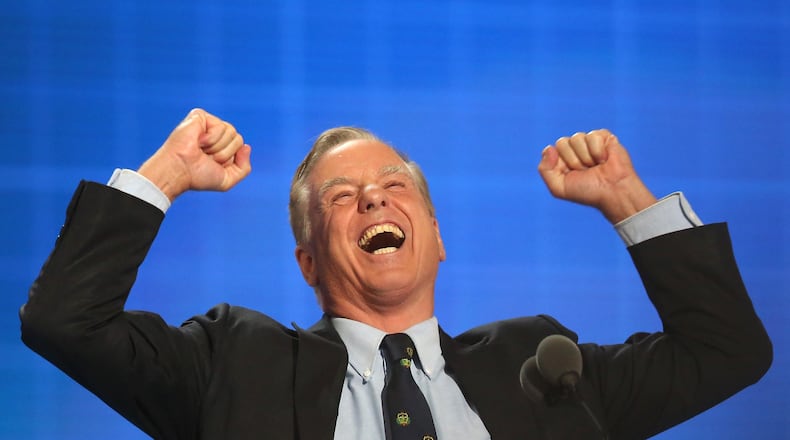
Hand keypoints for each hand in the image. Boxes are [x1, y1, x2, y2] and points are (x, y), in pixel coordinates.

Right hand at [138, 108, 251, 200]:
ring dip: (217, 147)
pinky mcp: (200, 116)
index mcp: (221, 146)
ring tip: (202, 150)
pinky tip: (198, 141)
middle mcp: (215, 133)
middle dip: (225, 153)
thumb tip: (247, 146)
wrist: (180, 171)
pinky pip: (220, 126)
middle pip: (238, 138)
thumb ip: (244, 168)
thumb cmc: (198, 176)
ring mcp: (208, 123)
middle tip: (206, 157)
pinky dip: (211, 138)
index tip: (212, 164)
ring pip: (232, 132)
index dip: (229, 159)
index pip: (240, 146)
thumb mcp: (227, 179)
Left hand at [537, 129, 655, 223]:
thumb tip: (548, 148)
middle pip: (562, 142)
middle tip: (586, 171)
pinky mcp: (604, 137)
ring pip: (577, 138)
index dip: (561, 164)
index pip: (551, 150)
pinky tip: (605, 159)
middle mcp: (574, 148)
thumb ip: (544, 170)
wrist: (613, 192)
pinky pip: (592, 136)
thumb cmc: (588, 192)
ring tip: (596, 165)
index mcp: (561, 159)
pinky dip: (598, 151)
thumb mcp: (558, 188)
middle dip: (573, 160)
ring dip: (586, 157)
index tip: (572, 175)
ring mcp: (588, 141)